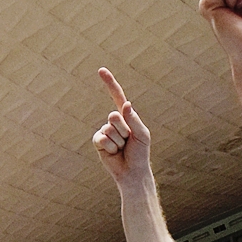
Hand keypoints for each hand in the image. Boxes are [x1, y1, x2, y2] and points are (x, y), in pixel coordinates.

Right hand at [92, 68, 151, 183]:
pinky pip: (102, 139)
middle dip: (123, 130)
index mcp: (126, 116)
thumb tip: (125, 104)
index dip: (109, 83)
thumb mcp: (142, 135)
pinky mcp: (98, 142)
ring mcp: (105, 131)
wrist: (132, 172)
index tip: (101, 70)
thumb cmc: (140, 153)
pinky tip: (114, 153)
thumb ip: (134, 120)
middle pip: (113, 116)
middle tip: (128, 141)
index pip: (117, 96)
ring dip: (118, 141)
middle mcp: (114, 122)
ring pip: (108, 129)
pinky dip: (110, 147)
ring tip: (122, 149)